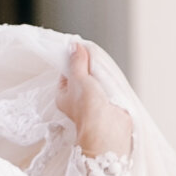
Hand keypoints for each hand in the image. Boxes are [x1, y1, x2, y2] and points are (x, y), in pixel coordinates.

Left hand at [56, 38, 131, 164]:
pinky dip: (110, 80)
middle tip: (93, 55)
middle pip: (82, 75)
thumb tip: (74, 47)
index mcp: (63, 95)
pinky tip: (111, 74)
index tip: (80, 48)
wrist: (107, 128)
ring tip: (102, 65)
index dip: (72, 60)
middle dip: (89, 66)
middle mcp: (77, 99)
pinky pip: (108, 86)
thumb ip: (77, 62)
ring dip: (100, 73)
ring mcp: (93, 101)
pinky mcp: (107, 103)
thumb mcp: (78, 78)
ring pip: (96, 80)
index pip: (66, 72)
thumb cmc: (87, 108)